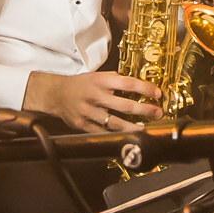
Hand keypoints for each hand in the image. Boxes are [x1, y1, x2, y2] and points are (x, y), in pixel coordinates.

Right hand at [25, 70, 157, 133]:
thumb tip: (138, 86)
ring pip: (115, 123)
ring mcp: (89, 112)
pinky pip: (102, 132)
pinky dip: (115, 135)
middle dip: (144, 110)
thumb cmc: (80, 85)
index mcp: (100, 81)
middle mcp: (96, 96)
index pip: (128, 83)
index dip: (145, 88)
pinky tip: (126, 136)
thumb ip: (115, 80)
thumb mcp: (97, 76)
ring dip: (132, 127)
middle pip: (125, 105)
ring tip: (145, 129)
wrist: (55, 94)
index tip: (158, 94)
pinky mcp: (83, 125)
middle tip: (158, 113)